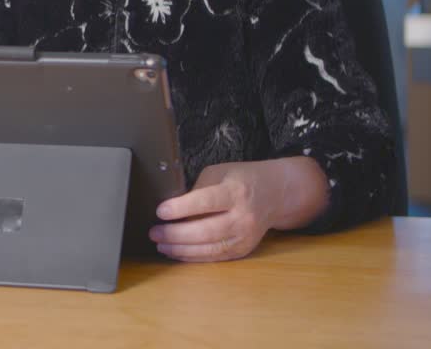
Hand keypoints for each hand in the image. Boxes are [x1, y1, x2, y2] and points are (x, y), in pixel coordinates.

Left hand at [148, 158, 326, 261]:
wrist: (275, 193)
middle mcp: (243, 216)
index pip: (206, 202)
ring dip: (181, 248)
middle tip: (154, 232)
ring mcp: (245, 236)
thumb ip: (198, 189)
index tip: (160, 211)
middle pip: (206, 230)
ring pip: (210, 248)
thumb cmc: (242, 179)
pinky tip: (176, 252)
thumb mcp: (219, 173)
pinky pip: (215, 257)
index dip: (181, 208)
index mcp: (236, 192)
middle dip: (176, 234)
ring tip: (160, 244)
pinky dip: (193, 256)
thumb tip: (171, 207)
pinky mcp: (244, 249)